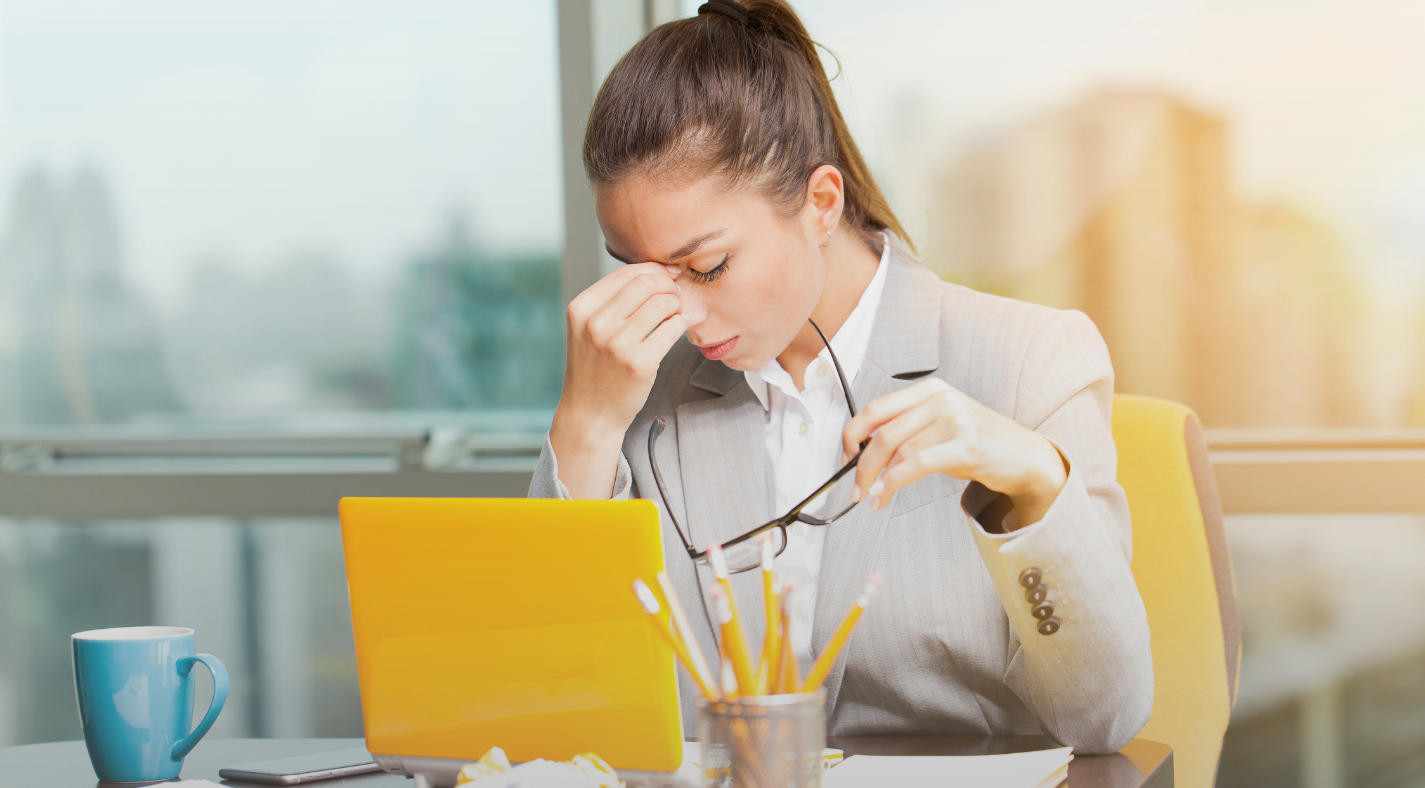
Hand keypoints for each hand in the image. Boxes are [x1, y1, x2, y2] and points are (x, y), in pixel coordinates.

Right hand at [550, 263, 686, 497]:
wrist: (590, 413)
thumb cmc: (596, 367)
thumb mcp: (589, 328)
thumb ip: (614, 301)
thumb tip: (659, 272)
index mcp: (582, 308)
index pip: (627, 272)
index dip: (654, 270)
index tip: (668, 277)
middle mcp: (596, 323)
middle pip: (647, 283)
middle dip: (669, 285)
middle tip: (676, 296)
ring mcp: (617, 343)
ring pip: (663, 303)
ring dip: (677, 305)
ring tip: (676, 314)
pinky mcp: (639, 363)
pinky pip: (673, 328)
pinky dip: (681, 324)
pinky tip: (676, 330)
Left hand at [841, 378, 1068, 527]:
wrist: (1025, 456)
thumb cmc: (979, 443)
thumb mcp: (940, 427)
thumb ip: (907, 432)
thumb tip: (865, 455)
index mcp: (930, 390)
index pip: (875, 409)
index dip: (852, 435)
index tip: (845, 457)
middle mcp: (941, 399)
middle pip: (883, 432)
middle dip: (861, 464)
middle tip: (855, 486)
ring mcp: (956, 420)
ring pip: (898, 450)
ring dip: (877, 479)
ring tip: (872, 497)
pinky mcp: (967, 445)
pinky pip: (918, 464)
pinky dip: (894, 481)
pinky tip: (885, 494)